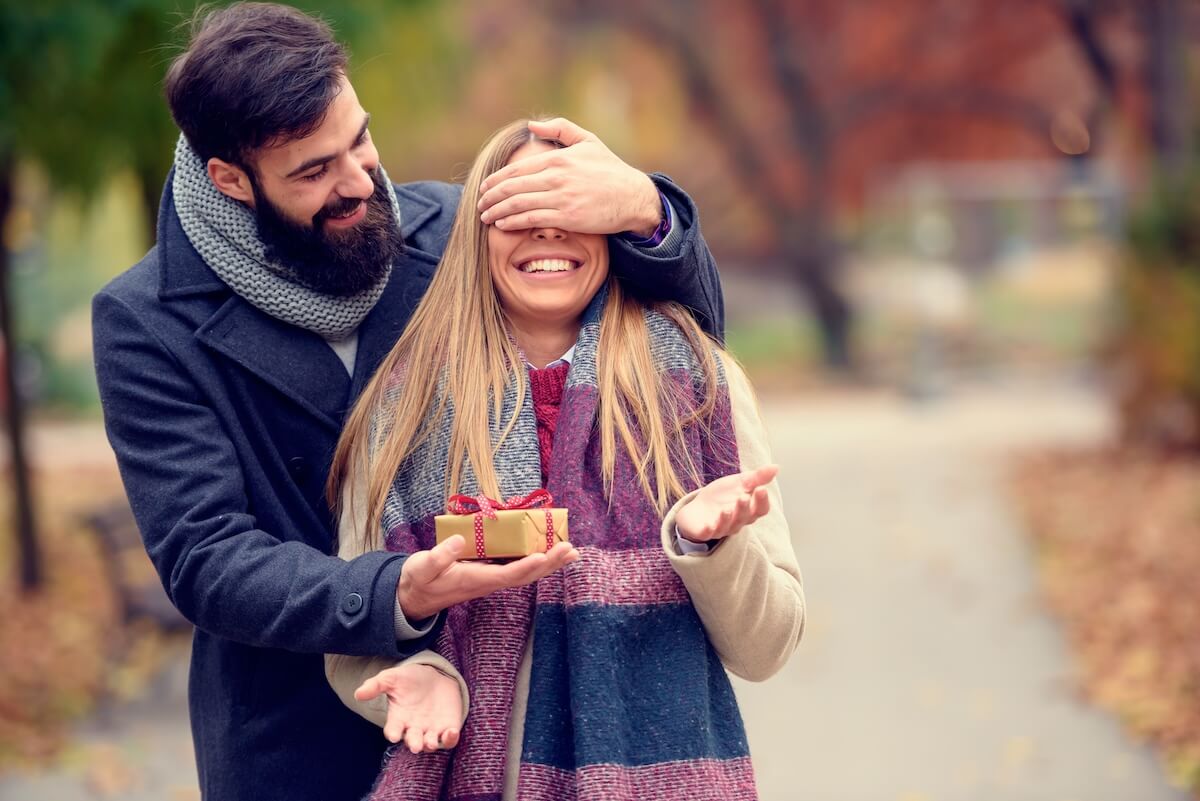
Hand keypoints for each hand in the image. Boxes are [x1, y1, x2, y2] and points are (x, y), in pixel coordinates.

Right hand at [354, 663, 462, 752]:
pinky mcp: (447, 727)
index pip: (393, 729)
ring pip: (430, 743)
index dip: (392, 732)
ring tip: (430, 742)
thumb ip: (376, 685)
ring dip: (430, 744)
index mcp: (398, 718)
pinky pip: (449, 738)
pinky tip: (451, 731)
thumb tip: (358, 693)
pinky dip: (451, 738)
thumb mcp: (392, 678)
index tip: (392, 735)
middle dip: (414, 743)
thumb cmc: (409, 679)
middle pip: (412, 740)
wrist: (434, 677)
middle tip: (415, 745)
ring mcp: (431, 730)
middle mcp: (414, 728)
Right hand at [397, 535, 579, 620]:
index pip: (507, 575)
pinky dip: (536, 559)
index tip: (543, 556)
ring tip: (570, 552)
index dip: (526, 566)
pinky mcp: (490, 573)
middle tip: (571, 550)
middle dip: (549, 563)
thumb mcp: (423, 568)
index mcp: (476, 580)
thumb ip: (440, 556)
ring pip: (526, 572)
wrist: (416, 596)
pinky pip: (518, 567)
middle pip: (525, 575)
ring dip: (548, 562)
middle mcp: (489, 581)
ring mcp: (492, 579)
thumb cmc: (420, 581)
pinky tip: (548, 550)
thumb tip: (459, 540)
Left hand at [478, 117, 660, 236]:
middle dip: (491, 197)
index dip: (496, 180)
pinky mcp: (567, 217)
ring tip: (486, 217)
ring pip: (518, 204)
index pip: (517, 169)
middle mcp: (556, 177)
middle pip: (513, 187)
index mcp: (558, 158)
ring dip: (498, 211)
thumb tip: (532, 125)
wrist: (633, 197)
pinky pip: (532, 219)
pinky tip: (503, 225)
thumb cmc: (611, 170)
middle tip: (479, 204)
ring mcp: (561, 197)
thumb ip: (560, 129)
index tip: (485, 187)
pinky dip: (513, 222)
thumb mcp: (588, 141)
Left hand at [675, 465, 778, 543]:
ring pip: (728, 526)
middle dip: (744, 508)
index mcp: (748, 510)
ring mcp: (721, 528)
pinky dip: (708, 530)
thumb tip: (776, 467)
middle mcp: (737, 522)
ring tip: (727, 509)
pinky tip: (709, 526)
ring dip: (728, 518)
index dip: (762, 501)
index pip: (761, 509)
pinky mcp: (704, 532)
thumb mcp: (739, 483)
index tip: (761, 489)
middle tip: (743, 497)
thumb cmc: (722, 497)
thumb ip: (757, 477)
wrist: (697, 508)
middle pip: (744, 518)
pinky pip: (707, 534)